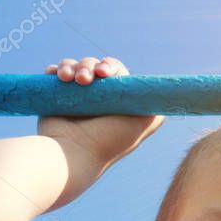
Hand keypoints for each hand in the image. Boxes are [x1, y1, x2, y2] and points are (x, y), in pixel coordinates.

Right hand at [37, 56, 164, 168]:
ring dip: (71, 67)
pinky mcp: (55, 99)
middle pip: (93, 66)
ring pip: (74, 67)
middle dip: (88, 67)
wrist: (73, 154)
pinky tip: (56, 76)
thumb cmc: (109, 140)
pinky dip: (54, 71)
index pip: (115, 71)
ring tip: (68, 79)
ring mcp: (75, 98)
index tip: (105, 73)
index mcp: (116, 101)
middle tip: (85, 80)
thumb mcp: (143, 122)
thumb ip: (156, 104)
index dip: (109, 67)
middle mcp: (97, 98)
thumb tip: (166, 93)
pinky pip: (55, 74)